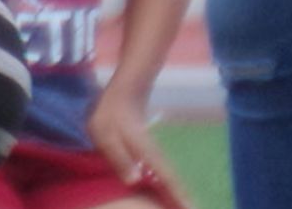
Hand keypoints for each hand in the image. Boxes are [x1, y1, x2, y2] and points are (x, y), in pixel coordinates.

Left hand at [88, 82, 191, 206]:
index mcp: (147, 153)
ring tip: (185, 206)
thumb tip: (134, 181)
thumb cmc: (112, 115)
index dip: (178, 195)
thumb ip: (119, 157)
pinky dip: (170, 185)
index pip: (166, 177)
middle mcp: (156, 156)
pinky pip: (164, 173)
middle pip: (173, 180)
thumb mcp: (106, 135)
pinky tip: (169, 193)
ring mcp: (155, 154)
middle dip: (183, 197)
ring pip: (170, 177)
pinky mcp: (151, 154)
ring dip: (178, 192)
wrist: (123, 95)